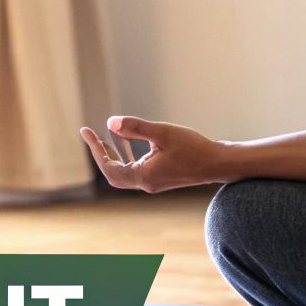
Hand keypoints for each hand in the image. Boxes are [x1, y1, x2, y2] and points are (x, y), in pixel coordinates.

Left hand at [80, 116, 227, 192]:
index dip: (96, 150)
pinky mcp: (161, 178)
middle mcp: (146, 183)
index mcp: (144, 176)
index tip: (86, 131)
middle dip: (102, 153)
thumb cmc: (194, 148)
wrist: (218, 163)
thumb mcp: (162, 133)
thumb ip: (136, 127)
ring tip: (107, 135)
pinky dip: (129, 155)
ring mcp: (154, 182)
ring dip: (114, 153)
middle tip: (92, 134)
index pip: (109, 168)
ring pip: (125, 171)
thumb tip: (111, 122)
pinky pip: (136, 169)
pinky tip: (130, 140)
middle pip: (114, 173)